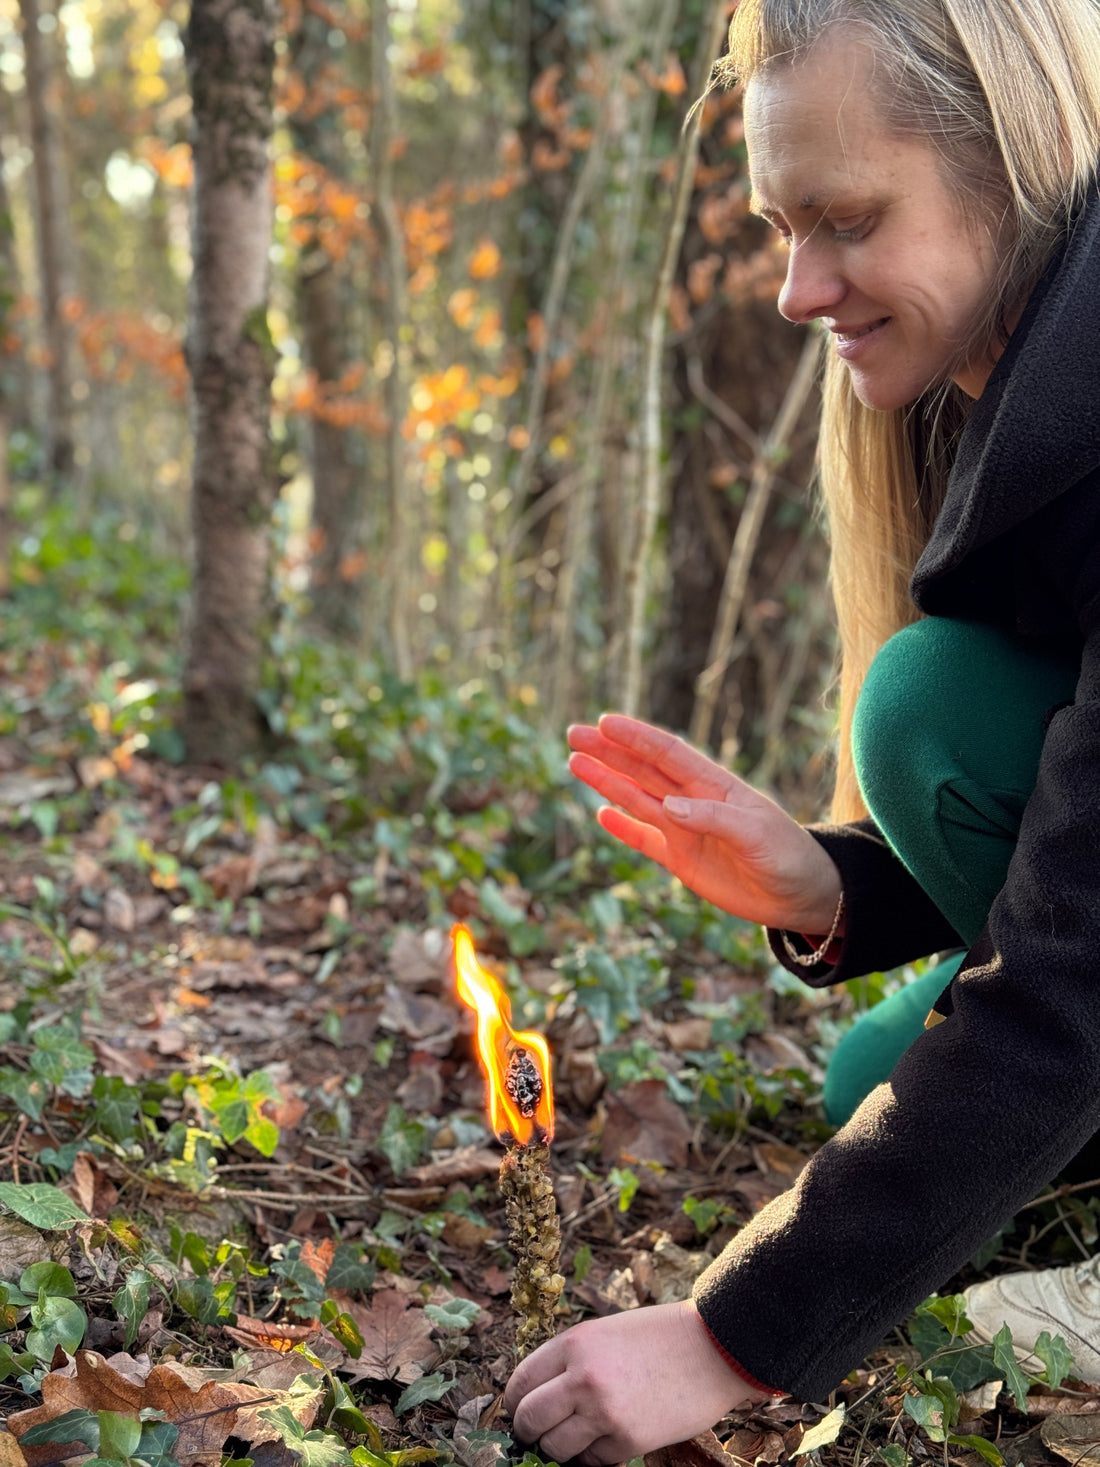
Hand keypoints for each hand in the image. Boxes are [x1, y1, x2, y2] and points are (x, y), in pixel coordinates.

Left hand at [503, 1299, 770, 1464]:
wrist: (712, 1348)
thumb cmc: (658, 1336)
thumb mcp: (605, 1333)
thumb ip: (571, 1360)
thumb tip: (540, 1395)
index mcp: (574, 1344)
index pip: (520, 1383)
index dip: (516, 1402)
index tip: (521, 1411)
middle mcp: (582, 1378)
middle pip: (530, 1420)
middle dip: (529, 1432)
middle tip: (537, 1435)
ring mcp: (604, 1412)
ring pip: (556, 1449)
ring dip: (559, 1449)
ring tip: (573, 1440)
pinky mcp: (628, 1440)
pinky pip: (592, 1462)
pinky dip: (592, 1458)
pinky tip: (604, 1442)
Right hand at [568, 714, 841, 934]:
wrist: (802, 895)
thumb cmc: (788, 856)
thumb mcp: (756, 834)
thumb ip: (713, 818)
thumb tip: (669, 806)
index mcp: (715, 786)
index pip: (669, 754)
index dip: (638, 738)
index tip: (606, 722)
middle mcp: (694, 802)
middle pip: (643, 770)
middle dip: (610, 752)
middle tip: (574, 733)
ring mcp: (685, 830)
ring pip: (637, 799)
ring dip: (607, 781)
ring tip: (575, 763)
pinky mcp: (682, 860)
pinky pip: (645, 839)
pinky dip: (622, 827)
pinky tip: (600, 813)